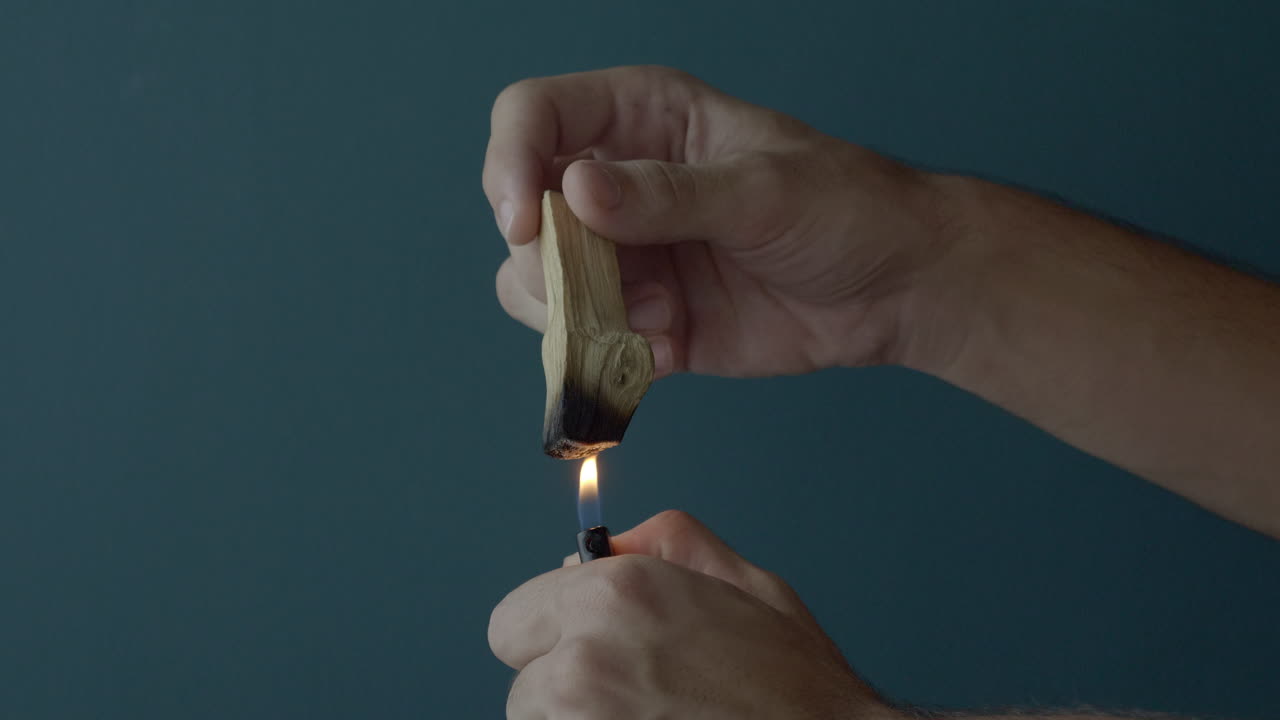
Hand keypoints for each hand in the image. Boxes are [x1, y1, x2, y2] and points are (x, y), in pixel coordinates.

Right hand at [483, 66, 951, 377]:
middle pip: (522, 212)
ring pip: (537, 284)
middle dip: (551, 262)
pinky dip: (608, 355)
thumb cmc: (845, 208)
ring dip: (580, 314)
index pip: (532, 117)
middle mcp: (618, 182)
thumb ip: (669, 195)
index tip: (524, 222)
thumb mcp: (762, 191)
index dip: (510, 164)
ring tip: (661, 322)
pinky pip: (582, 340)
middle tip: (617, 290)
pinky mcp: (641, 317)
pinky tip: (672, 350)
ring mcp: (626, 254)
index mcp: (642, 118)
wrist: (893, 290)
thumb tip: (576, 192)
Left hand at [489, 510, 894, 718]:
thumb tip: (607, 546)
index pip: (511, 620)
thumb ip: (667, 543)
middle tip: (631, 692)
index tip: (588, 647)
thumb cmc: (800, 692)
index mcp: (615, 598)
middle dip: (559, 683)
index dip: (554, 633)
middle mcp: (584, 662)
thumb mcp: (748, 585)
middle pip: (521, 682)